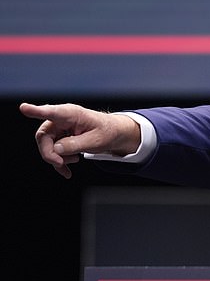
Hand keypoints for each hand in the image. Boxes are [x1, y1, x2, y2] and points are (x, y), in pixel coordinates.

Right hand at [19, 103, 140, 178]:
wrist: (113, 134)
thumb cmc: (106, 132)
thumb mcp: (96, 140)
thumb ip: (76, 145)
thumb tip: (56, 149)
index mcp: (71, 114)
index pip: (51, 112)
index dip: (36, 111)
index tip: (24, 108)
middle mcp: (61, 119)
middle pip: (44, 136)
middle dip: (49, 153)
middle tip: (60, 164)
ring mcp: (59, 128)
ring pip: (47, 146)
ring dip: (56, 158)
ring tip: (75, 160)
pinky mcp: (60, 137)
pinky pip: (52, 150)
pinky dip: (58, 162)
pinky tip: (66, 171)